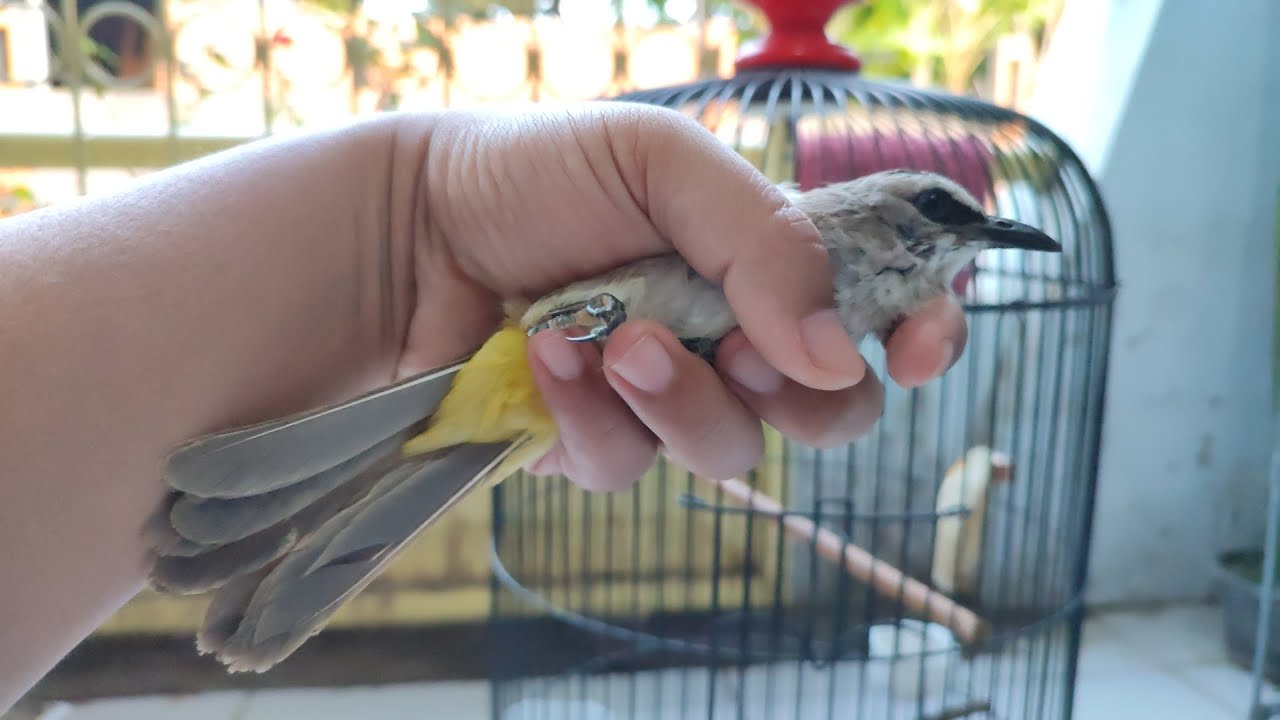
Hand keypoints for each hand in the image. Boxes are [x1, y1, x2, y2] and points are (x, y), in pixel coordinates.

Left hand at [397, 105, 967, 490]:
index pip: (879, 305)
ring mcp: (661, 395)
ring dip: (679, 396)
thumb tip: (839, 356)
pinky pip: (629, 468)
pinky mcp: (594, 445)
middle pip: (828, 409)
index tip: (918, 351)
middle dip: (798, 394)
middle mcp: (726, 332)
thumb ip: (765, 242)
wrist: (404, 226)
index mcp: (761, 256)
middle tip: (738, 349)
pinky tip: (545, 358)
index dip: (923, 331)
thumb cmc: (532, 173)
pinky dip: (593, 417)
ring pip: (730, 450)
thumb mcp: (660, 164)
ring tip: (611, 340)